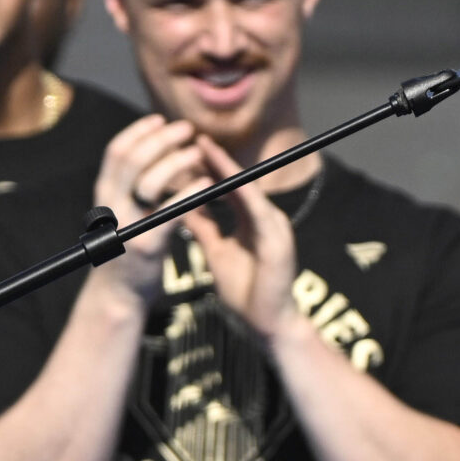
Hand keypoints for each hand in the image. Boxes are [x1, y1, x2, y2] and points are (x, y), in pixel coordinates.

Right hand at [92, 114, 208, 298]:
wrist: (119, 295)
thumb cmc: (129, 249)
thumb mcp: (123, 213)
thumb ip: (131, 188)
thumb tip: (153, 153)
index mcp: (104, 195)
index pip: (115, 152)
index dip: (138, 131)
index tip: (160, 119)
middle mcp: (110, 207)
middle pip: (132, 160)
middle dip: (161, 139)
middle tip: (187, 129)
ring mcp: (128, 226)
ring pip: (149, 182)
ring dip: (177, 162)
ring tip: (198, 153)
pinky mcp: (148, 245)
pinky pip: (171, 212)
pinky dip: (190, 193)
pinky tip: (207, 183)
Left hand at [181, 139, 299, 343]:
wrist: (268, 324)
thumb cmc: (246, 292)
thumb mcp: (217, 251)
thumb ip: (204, 227)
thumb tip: (181, 205)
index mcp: (253, 221)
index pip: (230, 186)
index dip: (211, 166)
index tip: (189, 148)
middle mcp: (267, 218)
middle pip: (240, 181)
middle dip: (217, 158)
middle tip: (194, 136)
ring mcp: (275, 227)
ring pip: (247, 189)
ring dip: (226, 168)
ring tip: (204, 148)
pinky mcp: (278, 240)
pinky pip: (256, 210)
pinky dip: (240, 192)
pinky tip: (224, 179)